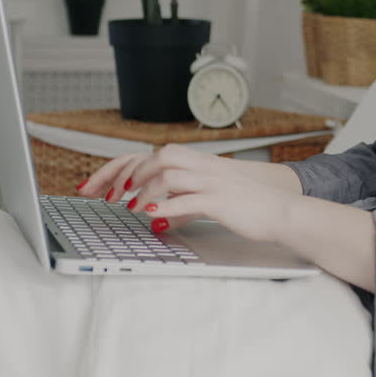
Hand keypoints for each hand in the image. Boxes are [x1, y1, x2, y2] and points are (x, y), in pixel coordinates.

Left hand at [77, 144, 293, 242]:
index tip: (94, 186)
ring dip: (144, 190)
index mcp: (196, 164)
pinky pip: (190, 199)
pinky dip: (168, 207)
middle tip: (105, 196)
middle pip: (155, 157)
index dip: (118, 169)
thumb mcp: (208, 203)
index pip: (148, 155)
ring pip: (169, 173)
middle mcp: (201, 166)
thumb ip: (181, 208)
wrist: (281, 211)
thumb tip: (157, 221)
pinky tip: (153, 216)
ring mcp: (212, 181)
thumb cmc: (247, 207)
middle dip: (125, 175)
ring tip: (130, 207)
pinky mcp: (222, 200)